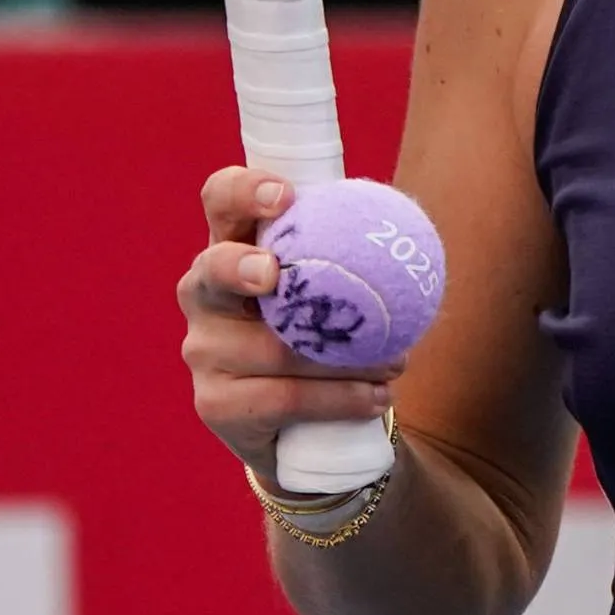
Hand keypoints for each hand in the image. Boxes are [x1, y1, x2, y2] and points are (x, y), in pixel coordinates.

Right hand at [177, 168, 401, 477]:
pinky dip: (338, 398)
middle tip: (274, 273)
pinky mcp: (216, 405)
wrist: (311, 423)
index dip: (242, 191)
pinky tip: (376, 395)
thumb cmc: (329, 331)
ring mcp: (204, 351)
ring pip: (272, 350)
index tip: (283, 195)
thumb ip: (355, 254)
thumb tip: (410, 235)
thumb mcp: (338, 285)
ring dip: (344, 356)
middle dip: (240, 267)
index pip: (221, 200)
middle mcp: (205, 294)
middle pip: (213, 269)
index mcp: (234, 245)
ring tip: (395, 360)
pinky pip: (283, 399)